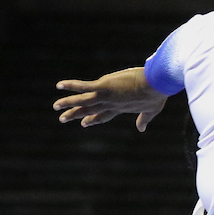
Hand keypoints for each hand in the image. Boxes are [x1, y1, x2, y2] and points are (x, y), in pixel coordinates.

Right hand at [53, 67, 167, 130]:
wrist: (156, 85)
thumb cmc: (157, 94)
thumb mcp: (152, 109)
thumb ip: (145, 119)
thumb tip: (142, 128)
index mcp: (121, 107)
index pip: (104, 115)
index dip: (94, 120)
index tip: (85, 123)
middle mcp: (110, 104)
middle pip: (90, 110)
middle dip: (76, 114)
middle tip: (63, 118)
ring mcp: (106, 96)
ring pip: (83, 102)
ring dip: (69, 103)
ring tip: (56, 106)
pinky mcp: (103, 87)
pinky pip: (84, 87)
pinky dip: (71, 86)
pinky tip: (59, 85)